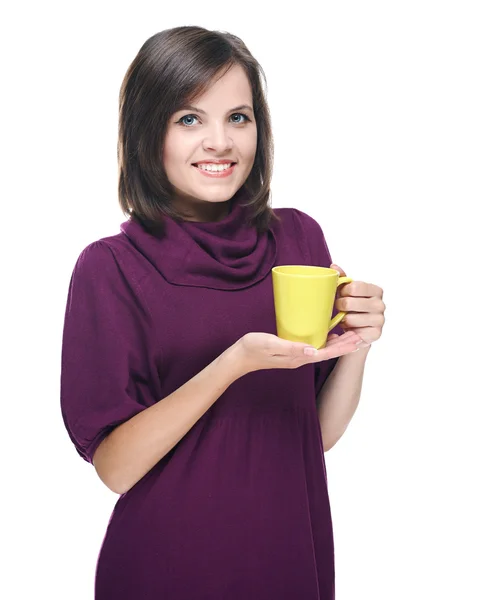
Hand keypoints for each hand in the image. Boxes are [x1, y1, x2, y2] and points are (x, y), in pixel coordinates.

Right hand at [234, 330, 363, 375]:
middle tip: (360, 334)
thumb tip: (312, 350)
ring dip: (336, 342)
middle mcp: (300, 358)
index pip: (325, 353)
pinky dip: (323, 339)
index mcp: (297, 358)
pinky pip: (313, 345)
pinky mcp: (291, 349)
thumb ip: (290, 347)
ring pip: (321, 349)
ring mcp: (295, 355)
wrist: (238, 358)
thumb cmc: (252, 349)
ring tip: (350, 333)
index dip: (341, 347)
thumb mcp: (270, 344)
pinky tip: (327, 332)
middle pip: (327, 351)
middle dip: (344, 344)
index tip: (356, 340)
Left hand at [329, 263, 385, 347]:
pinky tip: (349, 328)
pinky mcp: (375, 334)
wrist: (359, 329)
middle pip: (349, 303)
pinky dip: (347, 330)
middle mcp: (380, 304)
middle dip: (339, 306)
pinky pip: (353, 331)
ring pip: (349, 318)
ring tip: (344, 319)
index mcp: (376, 290)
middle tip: (340, 308)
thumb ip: (342, 278)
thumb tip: (333, 266)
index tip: (341, 294)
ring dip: (342, 320)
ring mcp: (380, 320)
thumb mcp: (347, 291)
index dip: (342, 291)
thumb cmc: (353, 307)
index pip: (354, 287)